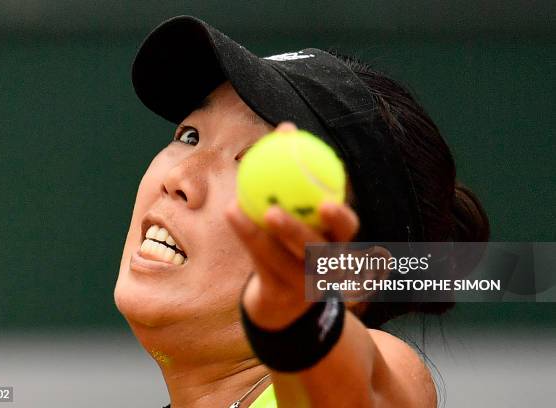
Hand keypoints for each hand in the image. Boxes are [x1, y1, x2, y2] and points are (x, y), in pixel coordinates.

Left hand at [225, 122, 358, 329]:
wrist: (285, 295)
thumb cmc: (296, 238)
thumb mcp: (302, 210)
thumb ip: (298, 174)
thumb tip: (286, 128)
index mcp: (338, 244)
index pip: (347, 230)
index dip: (340, 218)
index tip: (325, 202)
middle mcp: (326, 268)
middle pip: (315, 253)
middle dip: (297, 233)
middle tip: (273, 210)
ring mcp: (303, 287)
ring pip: (283, 260)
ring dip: (260, 235)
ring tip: (244, 208)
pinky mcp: (280, 295)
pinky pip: (260, 263)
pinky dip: (246, 235)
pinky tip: (230, 210)